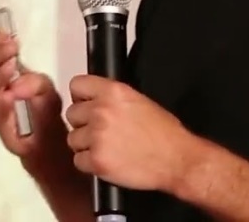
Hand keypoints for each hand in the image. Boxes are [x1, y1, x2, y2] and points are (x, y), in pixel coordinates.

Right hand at [0, 28, 66, 163]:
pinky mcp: (2, 129)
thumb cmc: (46, 112)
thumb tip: (17, 80)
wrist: (52, 145)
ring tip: (11, 68)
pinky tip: (8, 96)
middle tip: (12, 48)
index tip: (3, 34)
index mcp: (3, 74)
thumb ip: (34, 79)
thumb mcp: (46, 88)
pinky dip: (1, 104)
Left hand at [64, 74, 202, 192]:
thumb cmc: (165, 135)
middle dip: (83, 124)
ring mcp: (97, 136)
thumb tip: (93, 99)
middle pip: (71, 114)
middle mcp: (102, 111)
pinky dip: (89, 164)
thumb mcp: (139, 101)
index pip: (77, 85)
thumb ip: (112, 97)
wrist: (177, 160)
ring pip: (72, 139)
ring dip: (85, 145)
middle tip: (99, 132)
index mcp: (113, 92)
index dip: (80, 97)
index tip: (84, 104)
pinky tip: (107, 161)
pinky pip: (78, 160)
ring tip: (107, 148)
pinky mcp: (97, 160)